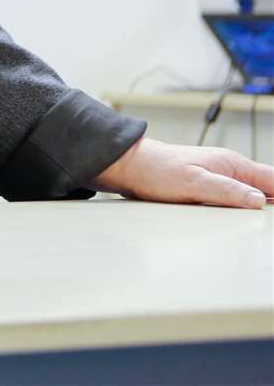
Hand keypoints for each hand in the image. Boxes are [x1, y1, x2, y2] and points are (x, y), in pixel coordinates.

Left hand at [91, 136, 273, 208]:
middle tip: (270, 227)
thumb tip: (259, 200)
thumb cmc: (158, 171)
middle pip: (269, 187)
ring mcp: (222, 178)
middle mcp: (231, 170)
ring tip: (264, 222)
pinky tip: (249, 218)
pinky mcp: (211, 186)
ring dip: (264, 206)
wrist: (131, 166)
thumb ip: (227, 190)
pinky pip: (239, 197)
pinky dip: (248, 207)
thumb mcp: (194, 183)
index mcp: (233, 164)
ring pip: (255, 193)